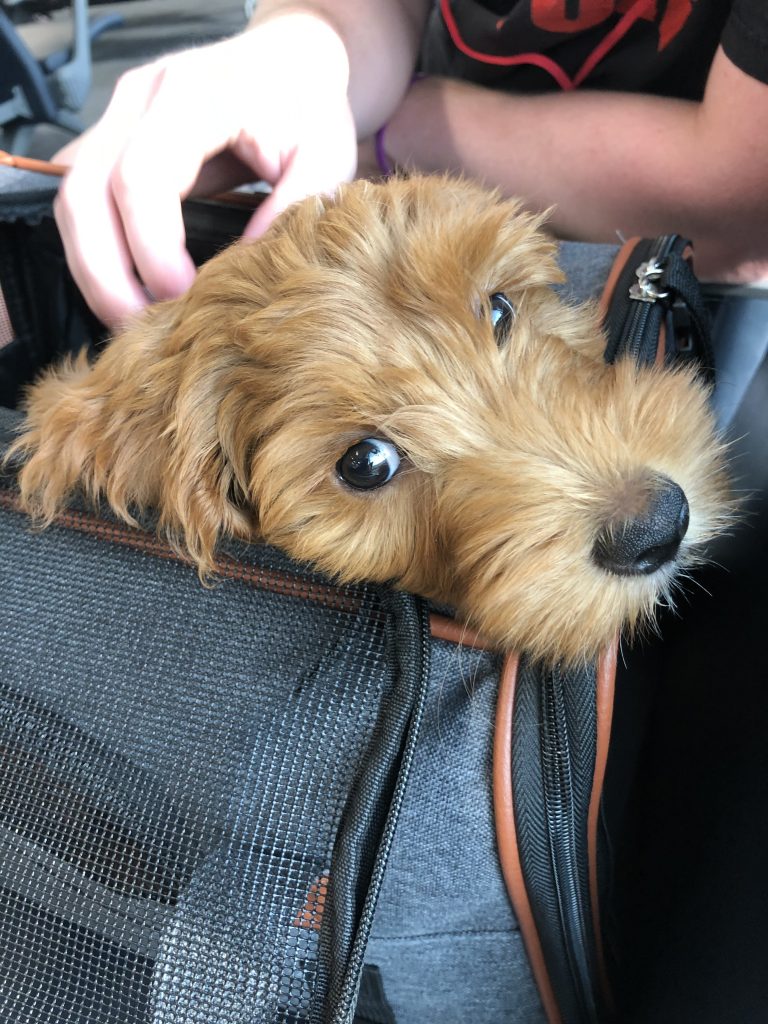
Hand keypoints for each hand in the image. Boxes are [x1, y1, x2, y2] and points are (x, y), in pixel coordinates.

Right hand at [53, 11, 356, 325]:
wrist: (289, 64)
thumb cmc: (309, 111)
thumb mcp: (326, 158)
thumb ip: (291, 208)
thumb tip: (243, 269)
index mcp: (193, 96)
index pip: (141, 178)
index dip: (152, 250)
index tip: (182, 299)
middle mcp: (140, 98)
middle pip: (84, 192)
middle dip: (105, 272)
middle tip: (141, 328)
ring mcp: (117, 115)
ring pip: (71, 198)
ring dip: (93, 268)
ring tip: (133, 319)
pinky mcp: (112, 137)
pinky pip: (82, 199)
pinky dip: (96, 249)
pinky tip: (130, 287)